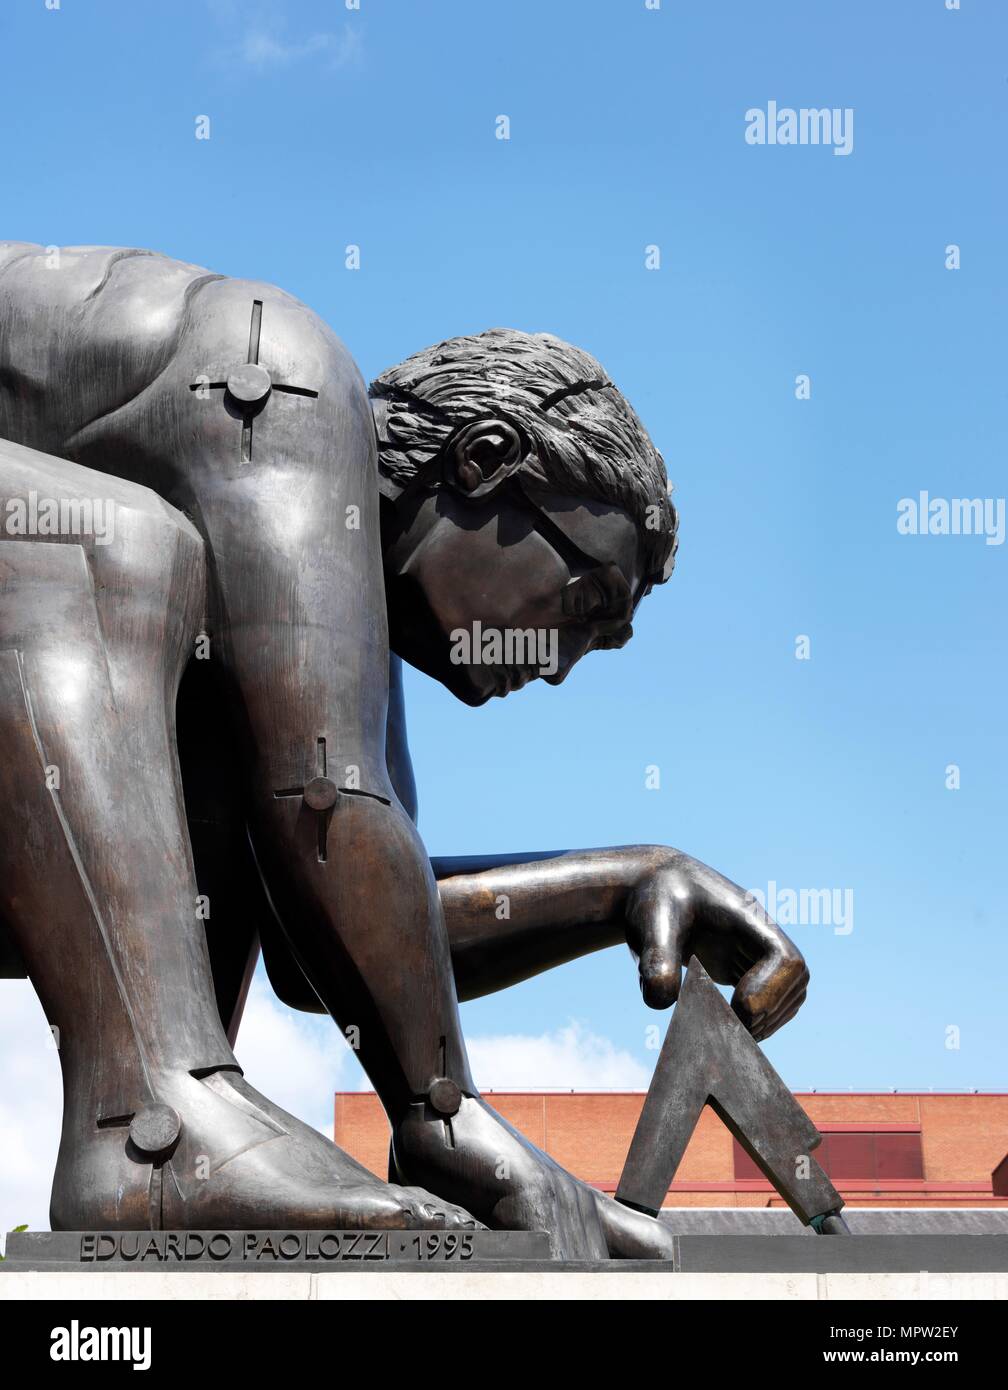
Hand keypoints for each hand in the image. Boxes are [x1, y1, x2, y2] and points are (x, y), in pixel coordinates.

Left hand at [624, 852, 807, 1040]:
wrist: (649, 888)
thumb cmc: (652, 899)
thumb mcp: (648, 923)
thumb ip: (656, 959)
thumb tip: (663, 1003)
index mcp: (746, 917)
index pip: (786, 958)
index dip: (771, 990)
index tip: (735, 1005)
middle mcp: (758, 935)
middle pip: (796, 979)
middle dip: (769, 1010)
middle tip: (728, 1026)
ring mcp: (753, 951)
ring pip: (789, 992)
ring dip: (767, 1019)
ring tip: (727, 1030)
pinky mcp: (742, 966)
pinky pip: (771, 998)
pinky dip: (758, 1020)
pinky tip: (724, 1024)